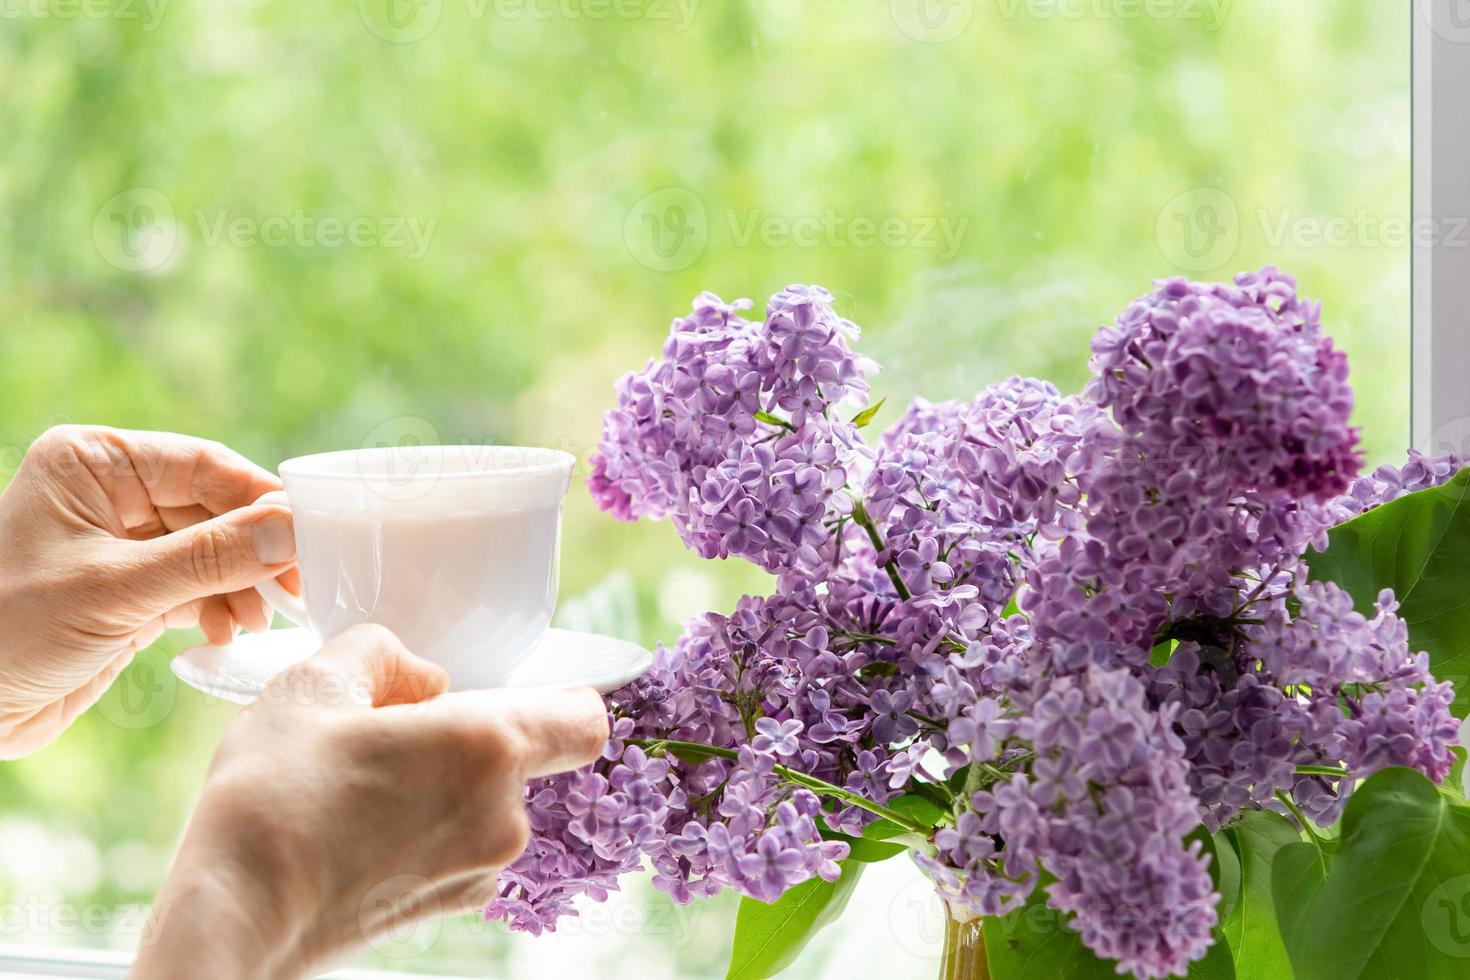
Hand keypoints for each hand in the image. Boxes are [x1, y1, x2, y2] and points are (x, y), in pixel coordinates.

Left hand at [0, 425, 297, 757]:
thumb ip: (210, 557)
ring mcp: (120, 544)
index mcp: (93, 463)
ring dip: (241, 586)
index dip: (260, 499)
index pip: (203, 464)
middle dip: (255, 552)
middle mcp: (108, 494)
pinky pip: (195, 587)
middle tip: (296, 590)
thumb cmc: (7, 630)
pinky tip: (225, 634)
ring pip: (212, 551)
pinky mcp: (129, 592)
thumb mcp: (116, 589)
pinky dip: (217, 609)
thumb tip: (292, 529)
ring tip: (256, 622)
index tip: (312, 534)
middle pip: (215, 509)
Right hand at [131, 625, 608, 979]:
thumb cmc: (272, 798)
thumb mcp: (314, 684)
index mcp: (488, 745)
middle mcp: (503, 814)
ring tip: (362, 783)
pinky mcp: (448, 907)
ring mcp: (480, 869)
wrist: (232, 916)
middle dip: (471, 736)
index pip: (585, 717)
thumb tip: (420, 676)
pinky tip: (359, 825)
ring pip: (487, 802)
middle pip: (524, 757)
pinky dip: (427, 829)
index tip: (515, 688)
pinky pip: (460, 845)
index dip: (563, 695)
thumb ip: (383, 654)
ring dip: (445, 784)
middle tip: (395, 731)